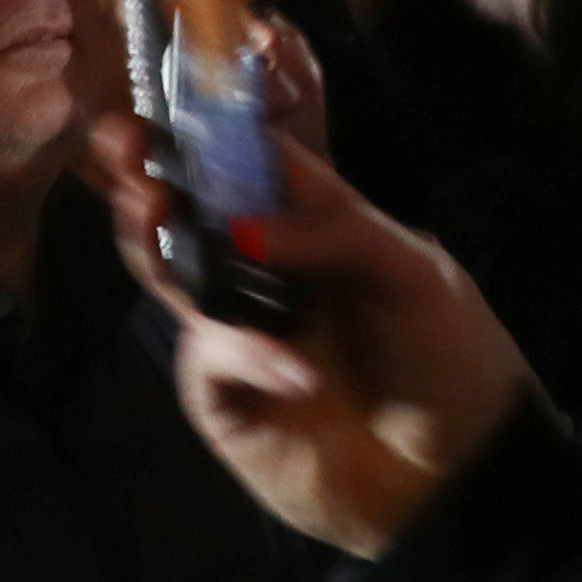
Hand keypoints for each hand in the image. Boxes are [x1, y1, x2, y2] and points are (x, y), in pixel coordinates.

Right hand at [87, 115, 532, 559]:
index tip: (162, 105)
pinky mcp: (223, 395)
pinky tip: (296, 373)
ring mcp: (236, 331)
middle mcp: (262, 270)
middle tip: (124, 149)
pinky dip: (246, 354)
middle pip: (186, 212)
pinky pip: (211, 355)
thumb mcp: (413, 272)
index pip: (245, 160)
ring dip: (156, 240)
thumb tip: (241, 223)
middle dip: (148, 176)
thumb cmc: (450, 357)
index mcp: (310, 225)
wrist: (457, 477)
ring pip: (173, 274)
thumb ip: (333, 230)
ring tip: (150, 209)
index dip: (203, 129)